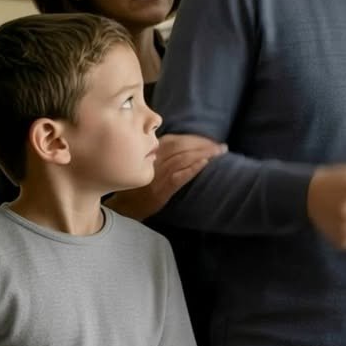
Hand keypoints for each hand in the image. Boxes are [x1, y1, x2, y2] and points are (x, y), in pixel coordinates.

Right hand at [109, 133, 225, 220]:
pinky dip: (192, 169)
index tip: (212, 141)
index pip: (178, 140)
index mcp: (152, 151)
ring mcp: (158, 175)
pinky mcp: (161, 190)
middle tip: (222, 147)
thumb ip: (162, 152)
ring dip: (204, 154)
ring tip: (219, 154)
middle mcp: (155, 160)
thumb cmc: (139, 184)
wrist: (124, 206)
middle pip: (183, 147)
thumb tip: (186, 145)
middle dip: (204, 145)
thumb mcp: (148, 163)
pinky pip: (178, 177)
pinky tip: (205, 164)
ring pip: (183, 159)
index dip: (197, 139)